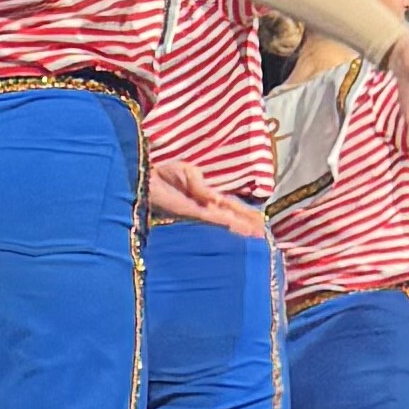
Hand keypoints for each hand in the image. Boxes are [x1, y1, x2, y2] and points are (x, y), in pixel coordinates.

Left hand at [147, 157, 262, 235]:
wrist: (143, 177)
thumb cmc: (163, 173)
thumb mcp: (188, 172)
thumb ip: (201, 184)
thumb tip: (215, 199)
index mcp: (206, 196)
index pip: (230, 207)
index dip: (245, 213)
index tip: (261, 221)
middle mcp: (204, 207)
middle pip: (231, 217)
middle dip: (247, 225)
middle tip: (264, 234)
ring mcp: (197, 212)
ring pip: (224, 222)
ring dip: (240, 229)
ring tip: (256, 235)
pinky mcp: (187, 213)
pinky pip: (209, 218)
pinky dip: (223, 223)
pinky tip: (234, 229)